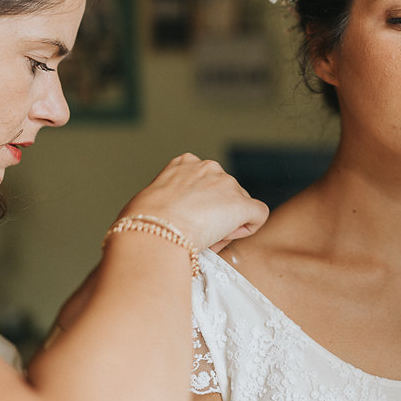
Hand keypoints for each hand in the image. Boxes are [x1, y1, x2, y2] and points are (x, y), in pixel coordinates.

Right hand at [119, 153, 268, 251]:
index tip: (186, 218)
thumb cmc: (142, 223)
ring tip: (204, 238)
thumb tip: (180, 217)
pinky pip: (258, 215)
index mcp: (184, 163)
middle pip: (224, 193)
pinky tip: (227, 238)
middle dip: (216, 213)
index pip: (204, 181)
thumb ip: (171, 201)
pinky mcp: (241, 204)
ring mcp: (227, 184)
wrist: (152, 231)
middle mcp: (209, 167)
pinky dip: (247, 228)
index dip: (199, 203)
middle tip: (196, 232)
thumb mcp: (152, 200)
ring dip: (228, 223)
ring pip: (239, 205)